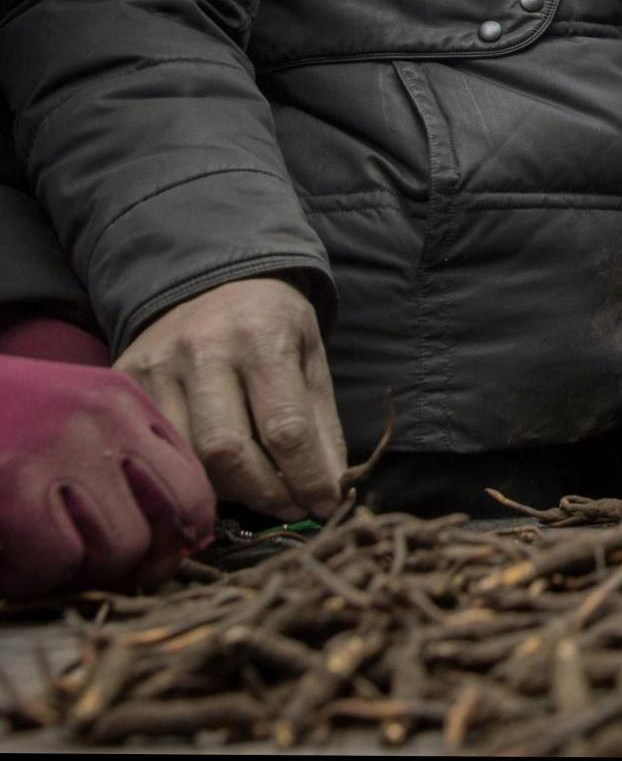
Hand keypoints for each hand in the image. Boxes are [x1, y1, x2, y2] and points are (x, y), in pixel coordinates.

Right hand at [0, 354, 216, 597]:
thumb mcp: (70, 415)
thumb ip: (123, 463)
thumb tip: (179, 540)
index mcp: (123, 402)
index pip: (192, 486)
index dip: (179, 539)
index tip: (153, 559)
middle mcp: (103, 420)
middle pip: (165, 525)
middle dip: (134, 564)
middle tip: (94, 569)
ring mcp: (60, 448)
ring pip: (119, 548)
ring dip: (80, 571)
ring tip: (43, 557)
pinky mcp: (12, 481)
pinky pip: (54, 560)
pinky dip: (31, 575)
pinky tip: (10, 557)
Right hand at [115, 277, 344, 520]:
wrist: (212, 282)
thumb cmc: (272, 326)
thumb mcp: (311, 357)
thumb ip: (321, 424)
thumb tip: (329, 491)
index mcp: (262, 336)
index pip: (285, 427)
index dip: (307, 477)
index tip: (324, 505)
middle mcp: (203, 350)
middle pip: (226, 451)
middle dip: (264, 492)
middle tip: (290, 507)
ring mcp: (156, 367)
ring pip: (185, 459)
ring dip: (226, 493)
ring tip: (256, 493)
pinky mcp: (123, 383)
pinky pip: (153, 450)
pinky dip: (188, 476)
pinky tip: (215, 479)